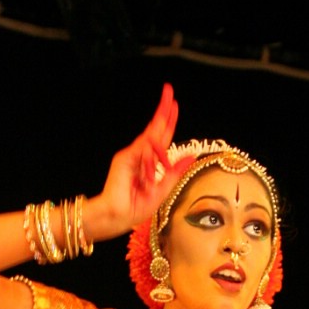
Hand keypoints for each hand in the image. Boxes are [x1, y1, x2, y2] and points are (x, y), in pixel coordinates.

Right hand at [91, 83, 194, 238]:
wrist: (118, 217)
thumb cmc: (136, 207)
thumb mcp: (163, 190)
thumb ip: (175, 172)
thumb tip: (191, 156)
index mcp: (150, 162)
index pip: (162, 137)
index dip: (169, 121)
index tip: (174, 105)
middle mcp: (141, 154)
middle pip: (155, 128)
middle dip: (163, 111)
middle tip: (169, 91)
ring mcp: (131, 154)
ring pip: (151, 144)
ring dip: (153, 165)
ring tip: (146, 183)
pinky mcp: (124, 157)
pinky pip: (143, 151)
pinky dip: (147, 164)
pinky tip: (145, 177)